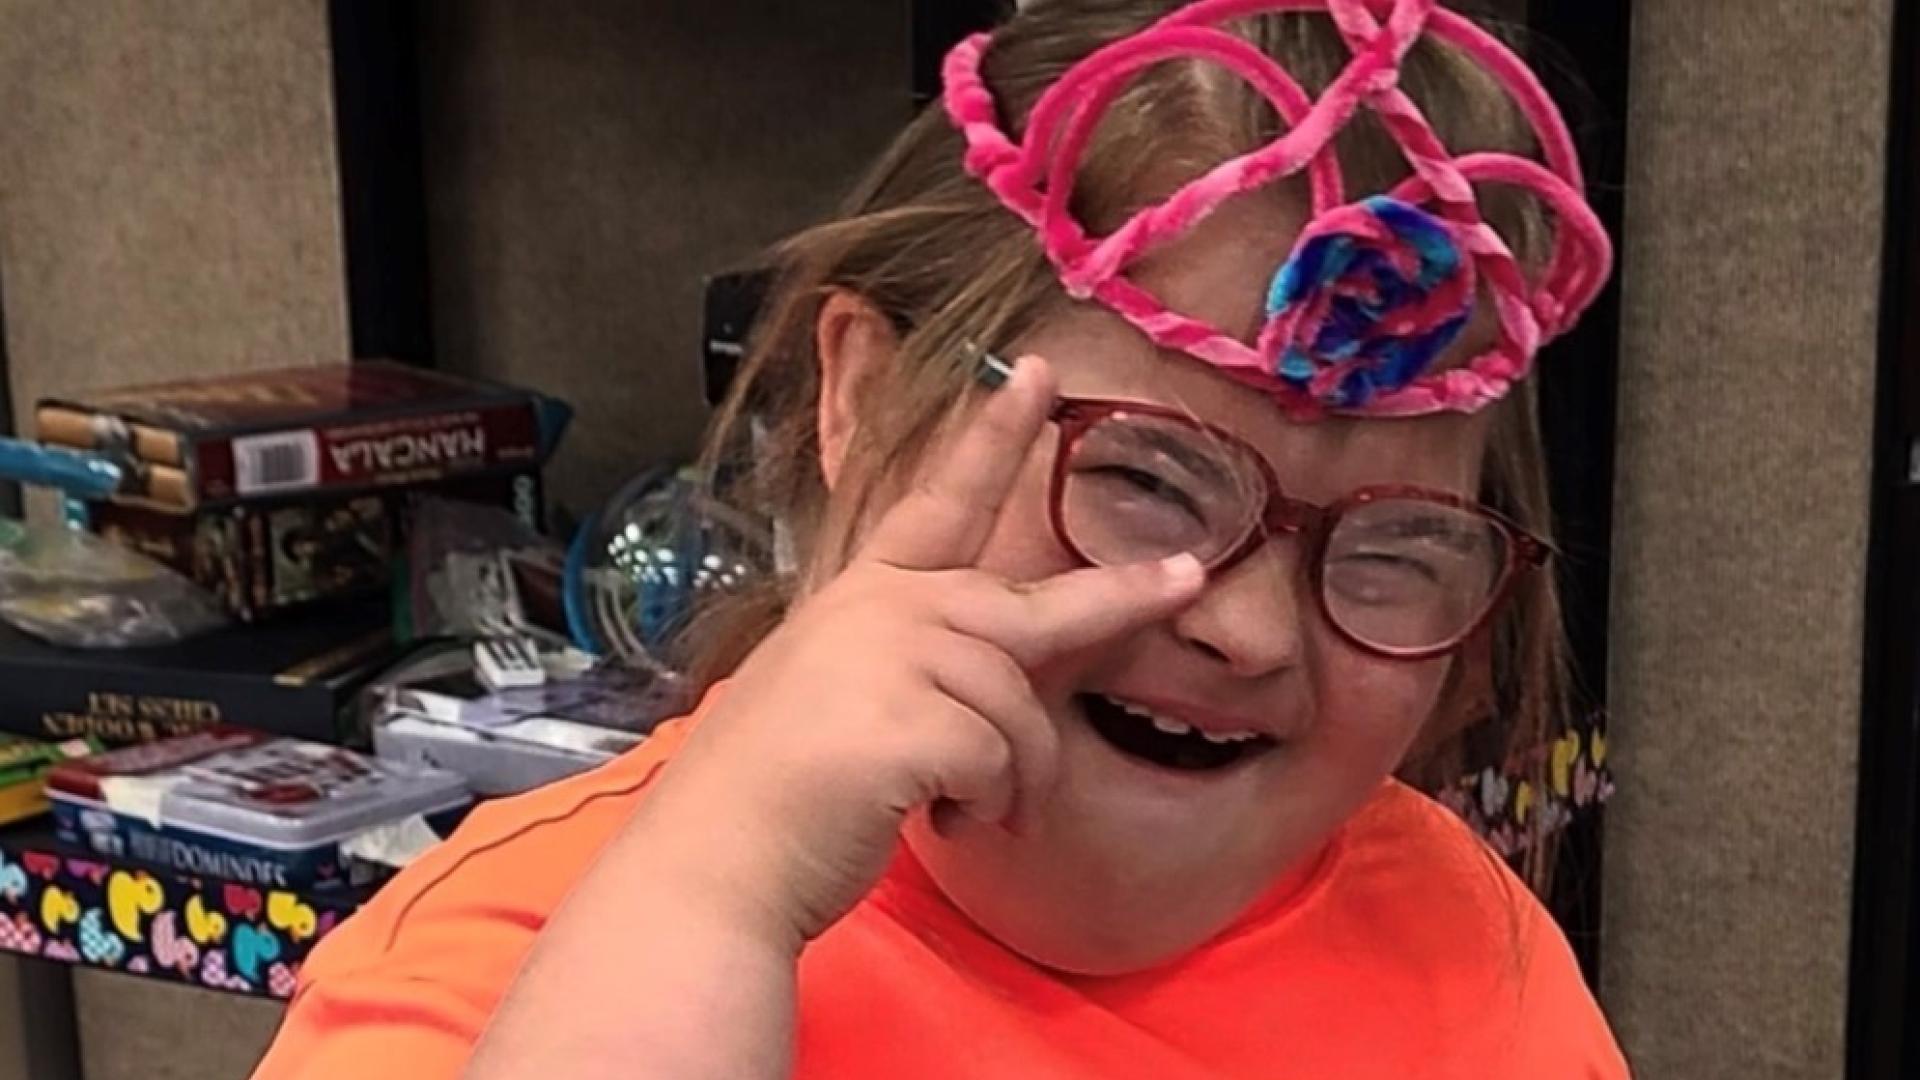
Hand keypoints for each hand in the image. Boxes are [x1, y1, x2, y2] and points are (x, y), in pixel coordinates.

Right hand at [633, 355, 1205, 947]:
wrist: (713, 861)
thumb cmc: (778, 793)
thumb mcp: (842, 695)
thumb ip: (916, 664)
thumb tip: (1000, 682)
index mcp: (862, 595)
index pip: (940, 501)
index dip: (993, 438)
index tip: (1042, 377)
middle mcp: (882, 611)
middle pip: (1027, 607)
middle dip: (1120, 596)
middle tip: (1188, 579)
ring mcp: (892, 658)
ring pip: (1020, 706)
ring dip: (1012, 776)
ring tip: (969, 811)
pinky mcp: (911, 721)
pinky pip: (999, 759)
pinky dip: (986, 805)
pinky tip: (939, 822)